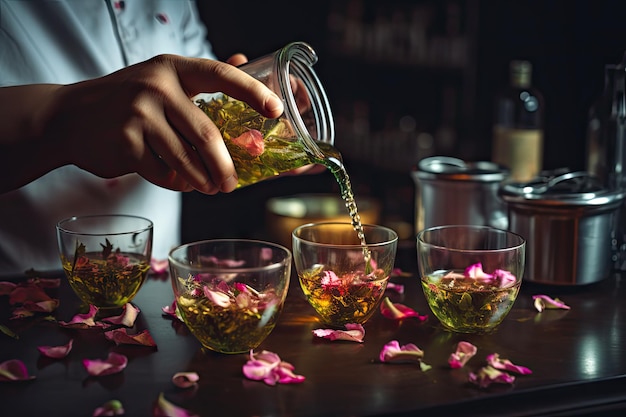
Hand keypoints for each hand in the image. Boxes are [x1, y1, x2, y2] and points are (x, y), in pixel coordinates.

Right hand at [0, 54, 282, 193]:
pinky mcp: (125, 142)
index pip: (220, 75)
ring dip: (201, 181)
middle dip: (225, 166)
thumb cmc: (124, 101)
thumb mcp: (161, 79)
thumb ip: (202, 78)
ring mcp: (138, 114)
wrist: (69, 117)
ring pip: (186, 159)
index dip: (251, 92)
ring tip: (207, 187)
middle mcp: (157, 86)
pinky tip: (175, 180)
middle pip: (207, 134)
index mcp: (173, 68)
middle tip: (232, 184)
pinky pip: (163, 172)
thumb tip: (244, 60)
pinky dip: (174, 182)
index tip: (276, 110)